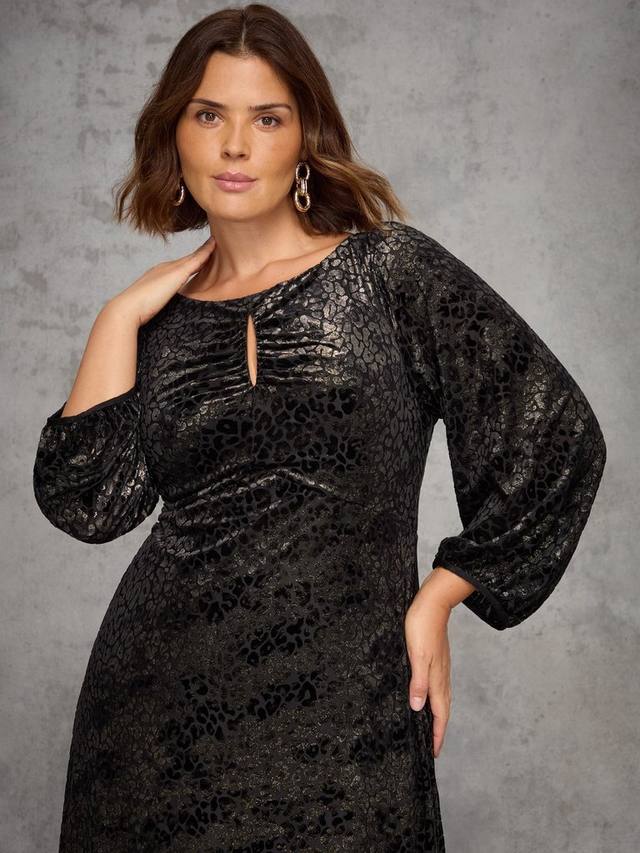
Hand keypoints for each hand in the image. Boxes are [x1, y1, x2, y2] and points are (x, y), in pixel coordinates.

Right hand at [108, 235, 216, 326]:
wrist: (129, 307)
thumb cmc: (139, 311)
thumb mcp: (156, 305)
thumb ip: (164, 303)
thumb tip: (170, 312)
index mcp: (160, 275)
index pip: (181, 267)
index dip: (192, 263)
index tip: (203, 261)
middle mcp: (165, 268)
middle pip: (188, 259)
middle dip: (201, 253)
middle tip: (215, 245)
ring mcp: (171, 268)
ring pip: (194, 256)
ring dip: (206, 249)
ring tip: (218, 242)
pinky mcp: (178, 272)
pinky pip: (197, 259)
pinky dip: (206, 251)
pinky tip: (215, 245)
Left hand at [404, 588, 452, 758]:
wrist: (432, 604)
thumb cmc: (421, 627)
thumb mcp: (416, 656)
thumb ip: (418, 682)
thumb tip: (417, 707)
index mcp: (437, 679)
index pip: (439, 714)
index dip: (437, 734)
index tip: (434, 753)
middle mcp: (442, 677)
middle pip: (443, 710)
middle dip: (439, 730)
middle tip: (434, 748)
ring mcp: (441, 668)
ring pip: (442, 699)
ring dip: (438, 716)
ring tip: (432, 728)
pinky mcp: (438, 660)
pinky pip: (439, 688)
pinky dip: (436, 700)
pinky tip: (429, 697)